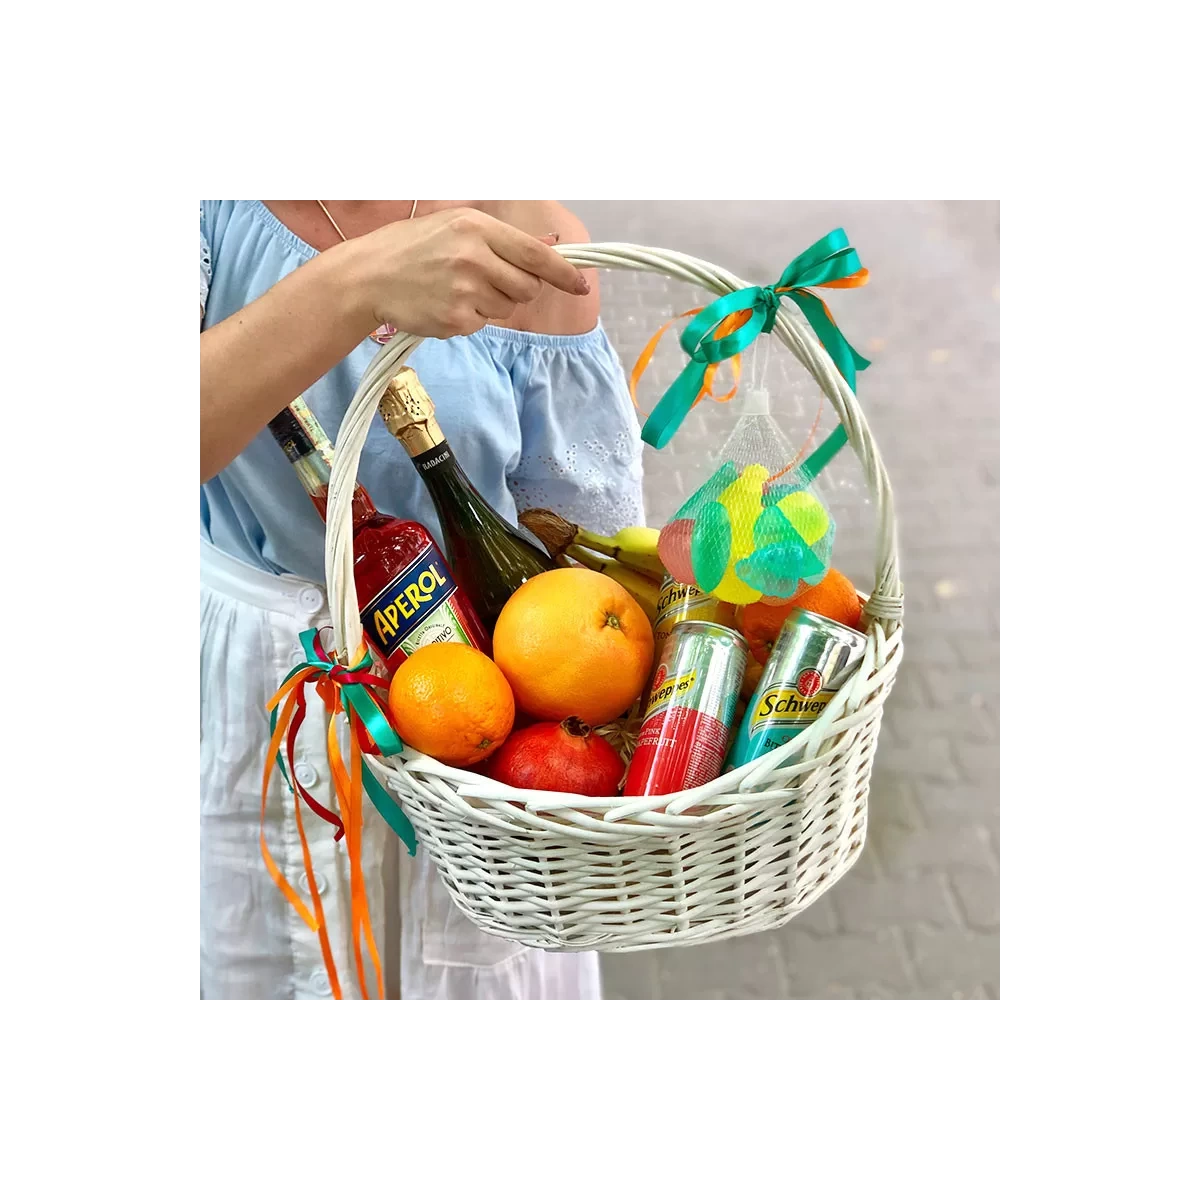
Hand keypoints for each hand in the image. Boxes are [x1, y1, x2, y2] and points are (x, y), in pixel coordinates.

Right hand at [345, 207, 590, 338]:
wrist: (367, 275)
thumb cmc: (411, 248)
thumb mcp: (453, 225)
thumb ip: (498, 239)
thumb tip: (547, 248)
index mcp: (476, 228)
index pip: (535, 254)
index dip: (563, 272)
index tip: (580, 284)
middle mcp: (473, 257)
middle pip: (527, 287)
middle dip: (517, 289)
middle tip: (489, 282)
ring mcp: (464, 290)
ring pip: (506, 308)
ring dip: (490, 303)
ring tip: (456, 289)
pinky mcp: (455, 320)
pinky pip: (482, 325)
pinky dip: (469, 319)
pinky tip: (444, 304)